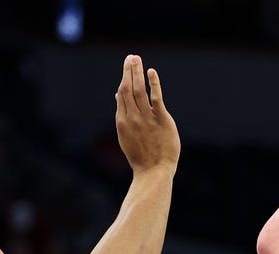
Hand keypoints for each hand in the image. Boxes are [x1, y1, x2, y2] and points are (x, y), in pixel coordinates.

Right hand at [115, 55, 180, 173]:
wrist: (154, 172)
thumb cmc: (141, 157)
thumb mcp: (126, 136)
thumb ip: (122, 115)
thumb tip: (117, 96)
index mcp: (122, 122)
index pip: (121, 96)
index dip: (124, 80)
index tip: (127, 68)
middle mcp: (132, 118)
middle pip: (128, 89)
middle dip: (128, 71)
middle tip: (131, 57)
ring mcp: (146, 118)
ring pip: (139, 90)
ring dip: (137, 72)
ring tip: (137, 59)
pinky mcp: (161, 120)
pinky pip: (156, 98)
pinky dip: (153, 83)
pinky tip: (151, 72)